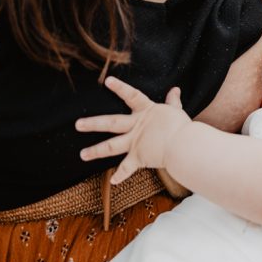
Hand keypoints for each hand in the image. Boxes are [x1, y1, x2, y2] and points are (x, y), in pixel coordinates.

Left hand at [76, 78, 191, 183]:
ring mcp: (135, 142)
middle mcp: (136, 126)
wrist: (183, 146)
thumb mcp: (176, 111)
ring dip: (95, 151)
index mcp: (146, 112)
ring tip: (82, 155)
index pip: (132, 95)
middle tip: (77, 124)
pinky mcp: (138, 157)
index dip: (120, 88)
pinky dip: (120, 175)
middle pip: (111, 123)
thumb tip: (175, 89)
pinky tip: (112, 181)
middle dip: (93, 124)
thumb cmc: (181, 127)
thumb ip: (173, 101)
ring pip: (111, 147)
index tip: (107, 81)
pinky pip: (127, 168)